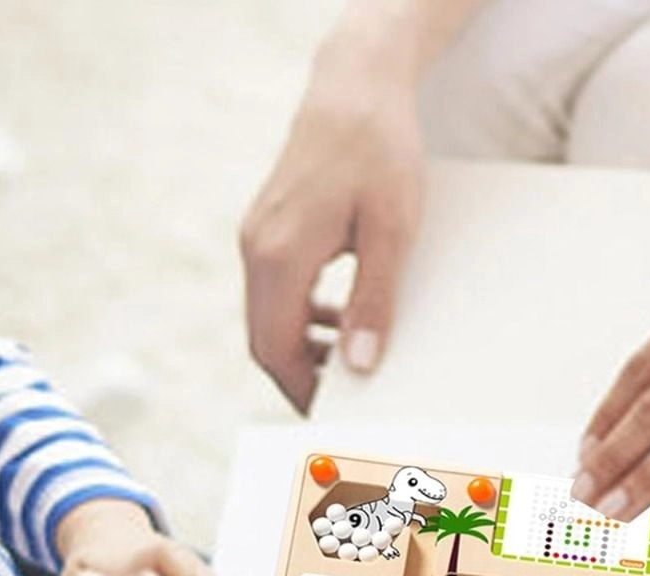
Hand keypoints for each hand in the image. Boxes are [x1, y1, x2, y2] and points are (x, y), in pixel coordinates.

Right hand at [241, 24, 424, 409]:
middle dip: (301, 376)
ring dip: (303, 347)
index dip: (301, 392)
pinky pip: (277, 290)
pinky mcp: (269, 227)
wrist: (355, 84)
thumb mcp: (392, 231)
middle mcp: (257, 248)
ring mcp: (258, 236)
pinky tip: (339, 318)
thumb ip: (374, 301)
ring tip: (351, 361)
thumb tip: (362, 364)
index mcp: (280, 256)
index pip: (275, 350)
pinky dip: (303, 316)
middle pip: (265, 340)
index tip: (333, 416)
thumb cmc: (378, 150)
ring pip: (269, 317)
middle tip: (346, 400)